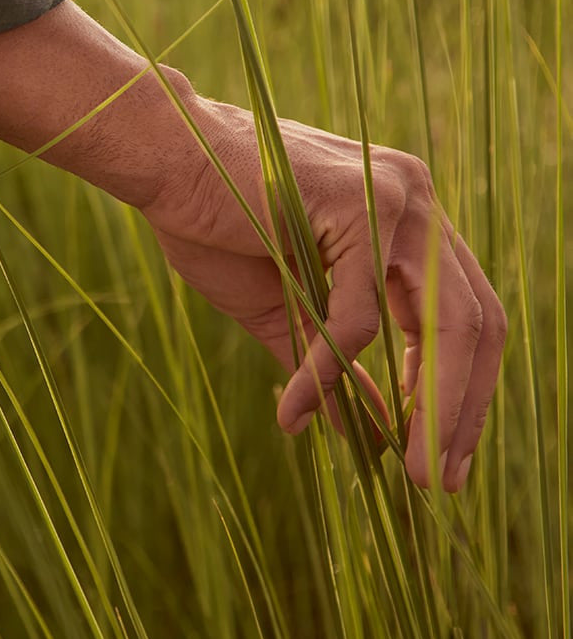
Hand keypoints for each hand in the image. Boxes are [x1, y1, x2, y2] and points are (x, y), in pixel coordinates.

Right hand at [142, 92, 505, 491]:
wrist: (161, 160)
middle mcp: (415, 198)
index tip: (443, 454)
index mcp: (405, 216)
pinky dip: (326, 372)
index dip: (464, 389)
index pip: (466, 312)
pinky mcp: (358, 204)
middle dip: (463, 409)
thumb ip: (332, 359)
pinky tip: (294, 409)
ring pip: (441, 322)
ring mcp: (394, 195)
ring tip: (407, 467)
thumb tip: (366, 433)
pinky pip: (356, 317)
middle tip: (439, 479)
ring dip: (430, 406)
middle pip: (477, 321)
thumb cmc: (212, 220)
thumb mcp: (285, 306)